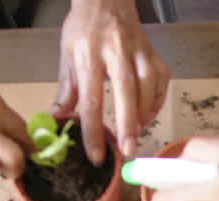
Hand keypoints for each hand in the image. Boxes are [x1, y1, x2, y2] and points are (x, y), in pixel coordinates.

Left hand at [53, 0, 169, 162]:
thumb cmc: (84, 28)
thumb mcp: (67, 55)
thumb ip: (66, 90)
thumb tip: (57, 122)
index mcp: (89, 53)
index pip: (91, 99)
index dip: (93, 130)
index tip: (95, 154)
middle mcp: (116, 50)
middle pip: (125, 93)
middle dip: (127, 126)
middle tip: (128, 151)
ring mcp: (138, 50)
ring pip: (147, 87)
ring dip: (143, 115)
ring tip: (136, 135)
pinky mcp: (153, 52)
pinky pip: (161, 81)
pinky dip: (156, 102)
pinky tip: (147, 115)